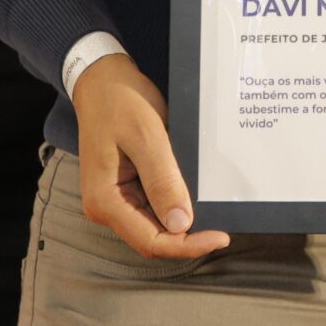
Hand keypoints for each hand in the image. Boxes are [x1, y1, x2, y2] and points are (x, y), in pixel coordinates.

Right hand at [69, 55, 230, 259]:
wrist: (102, 80)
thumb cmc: (120, 102)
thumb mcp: (147, 137)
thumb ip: (162, 180)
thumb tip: (180, 224)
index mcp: (105, 201)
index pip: (150, 241)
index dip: (187, 245)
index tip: (220, 237)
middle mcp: (107, 206)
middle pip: (153, 237)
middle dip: (187, 235)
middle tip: (222, 224)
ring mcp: (116, 198)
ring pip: (155, 224)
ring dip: (182, 220)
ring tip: (212, 207)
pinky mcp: (127, 186)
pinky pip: (154, 204)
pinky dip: (175, 202)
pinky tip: (194, 191)